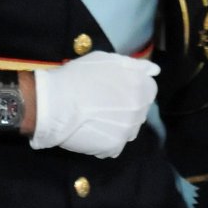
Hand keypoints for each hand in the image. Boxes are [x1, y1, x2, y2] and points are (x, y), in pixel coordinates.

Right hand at [31, 51, 158, 158]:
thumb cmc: (78, 76)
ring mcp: (127, 131)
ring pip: (127, 130)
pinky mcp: (113, 147)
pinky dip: (103, 142)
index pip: (148, 91)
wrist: (54, 102)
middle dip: (124, 109)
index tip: (115, 92)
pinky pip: (113, 146)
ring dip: (116, 127)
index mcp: (141, 87)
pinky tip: (89, 133)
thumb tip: (153, 71)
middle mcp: (139, 110)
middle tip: (101, 106)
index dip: (131, 91)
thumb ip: (133, 66)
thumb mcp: (107, 60)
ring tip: (94, 121)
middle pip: (138, 112)